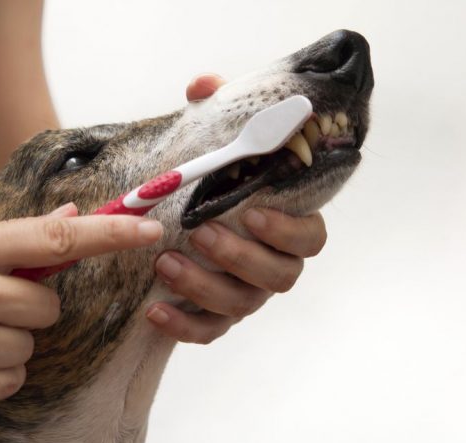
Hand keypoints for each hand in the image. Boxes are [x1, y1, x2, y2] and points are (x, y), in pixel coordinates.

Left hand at [146, 74, 327, 343]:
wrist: (174, 222)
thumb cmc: (208, 184)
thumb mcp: (210, 144)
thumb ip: (214, 114)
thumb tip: (203, 85)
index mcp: (284, 227)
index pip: (311, 238)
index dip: (289, 231)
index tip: (253, 213)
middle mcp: (272, 265)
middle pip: (280, 276)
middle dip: (241, 257)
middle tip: (201, 233)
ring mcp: (246, 295)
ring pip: (241, 305)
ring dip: (204, 287)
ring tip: (164, 264)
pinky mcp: (215, 318)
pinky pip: (208, 332)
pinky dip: (184, 327)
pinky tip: (154, 312)